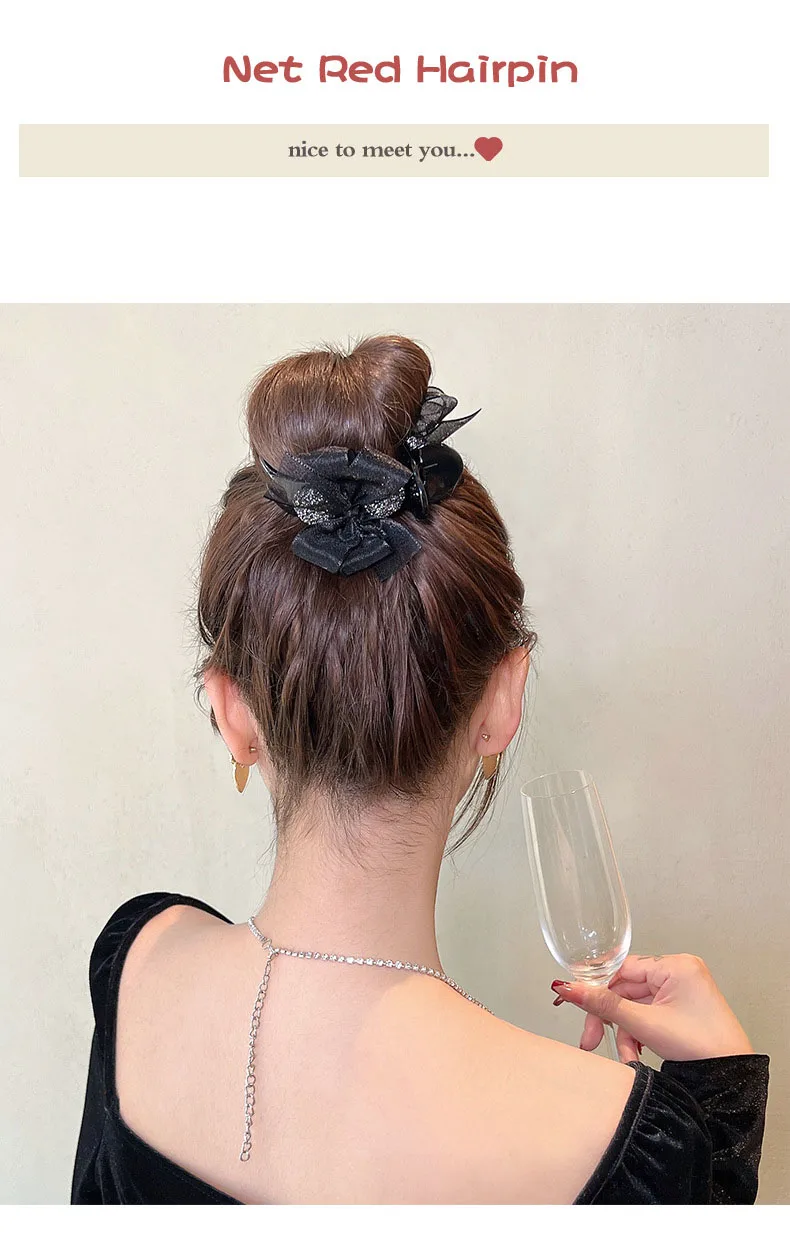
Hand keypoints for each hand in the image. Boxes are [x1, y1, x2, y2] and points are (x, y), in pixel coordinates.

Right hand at [551, 953, 754, 1062]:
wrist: (731, 1075)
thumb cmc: (700, 1046)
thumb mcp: (644, 1024)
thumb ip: (604, 1005)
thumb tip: (568, 988)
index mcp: (675, 965)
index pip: (622, 969)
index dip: (597, 988)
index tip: (575, 1002)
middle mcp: (679, 972)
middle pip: (627, 990)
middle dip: (611, 1020)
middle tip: (591, 1040)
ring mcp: (682, 990)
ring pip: (636, 1006)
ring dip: (626, 1033)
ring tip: (626, 1058)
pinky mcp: (683, 1007)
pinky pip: (650, 1014)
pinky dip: (640, 1033)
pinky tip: (638, 1054)